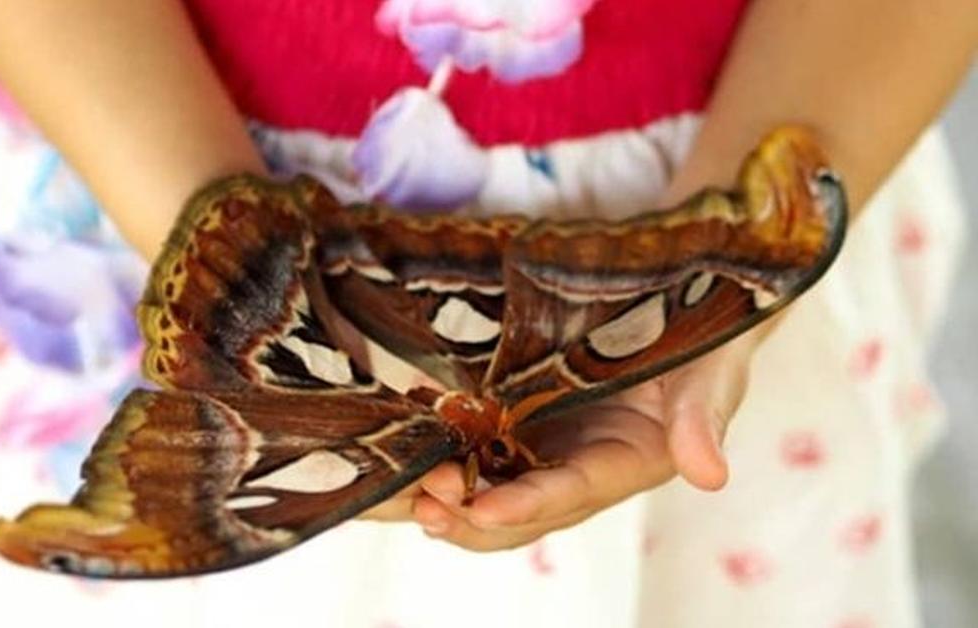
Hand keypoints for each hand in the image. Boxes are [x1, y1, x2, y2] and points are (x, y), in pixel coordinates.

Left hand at [362, 326, 765, 550]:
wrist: (678, 302)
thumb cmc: (703, 343)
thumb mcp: (712, 374)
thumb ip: (704, 419)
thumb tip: (711, 476)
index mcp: (620, 466)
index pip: (567, 495)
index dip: (525, 505)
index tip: (481, 509)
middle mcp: (572, 467)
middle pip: (514, 510)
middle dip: (467, 514)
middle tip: (425, 499)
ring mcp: (538, 443)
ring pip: (482, 485)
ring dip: (442, 493)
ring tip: (401, 484)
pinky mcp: (513, 414)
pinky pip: (468, 441)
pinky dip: (436, 445)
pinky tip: (401, 430)